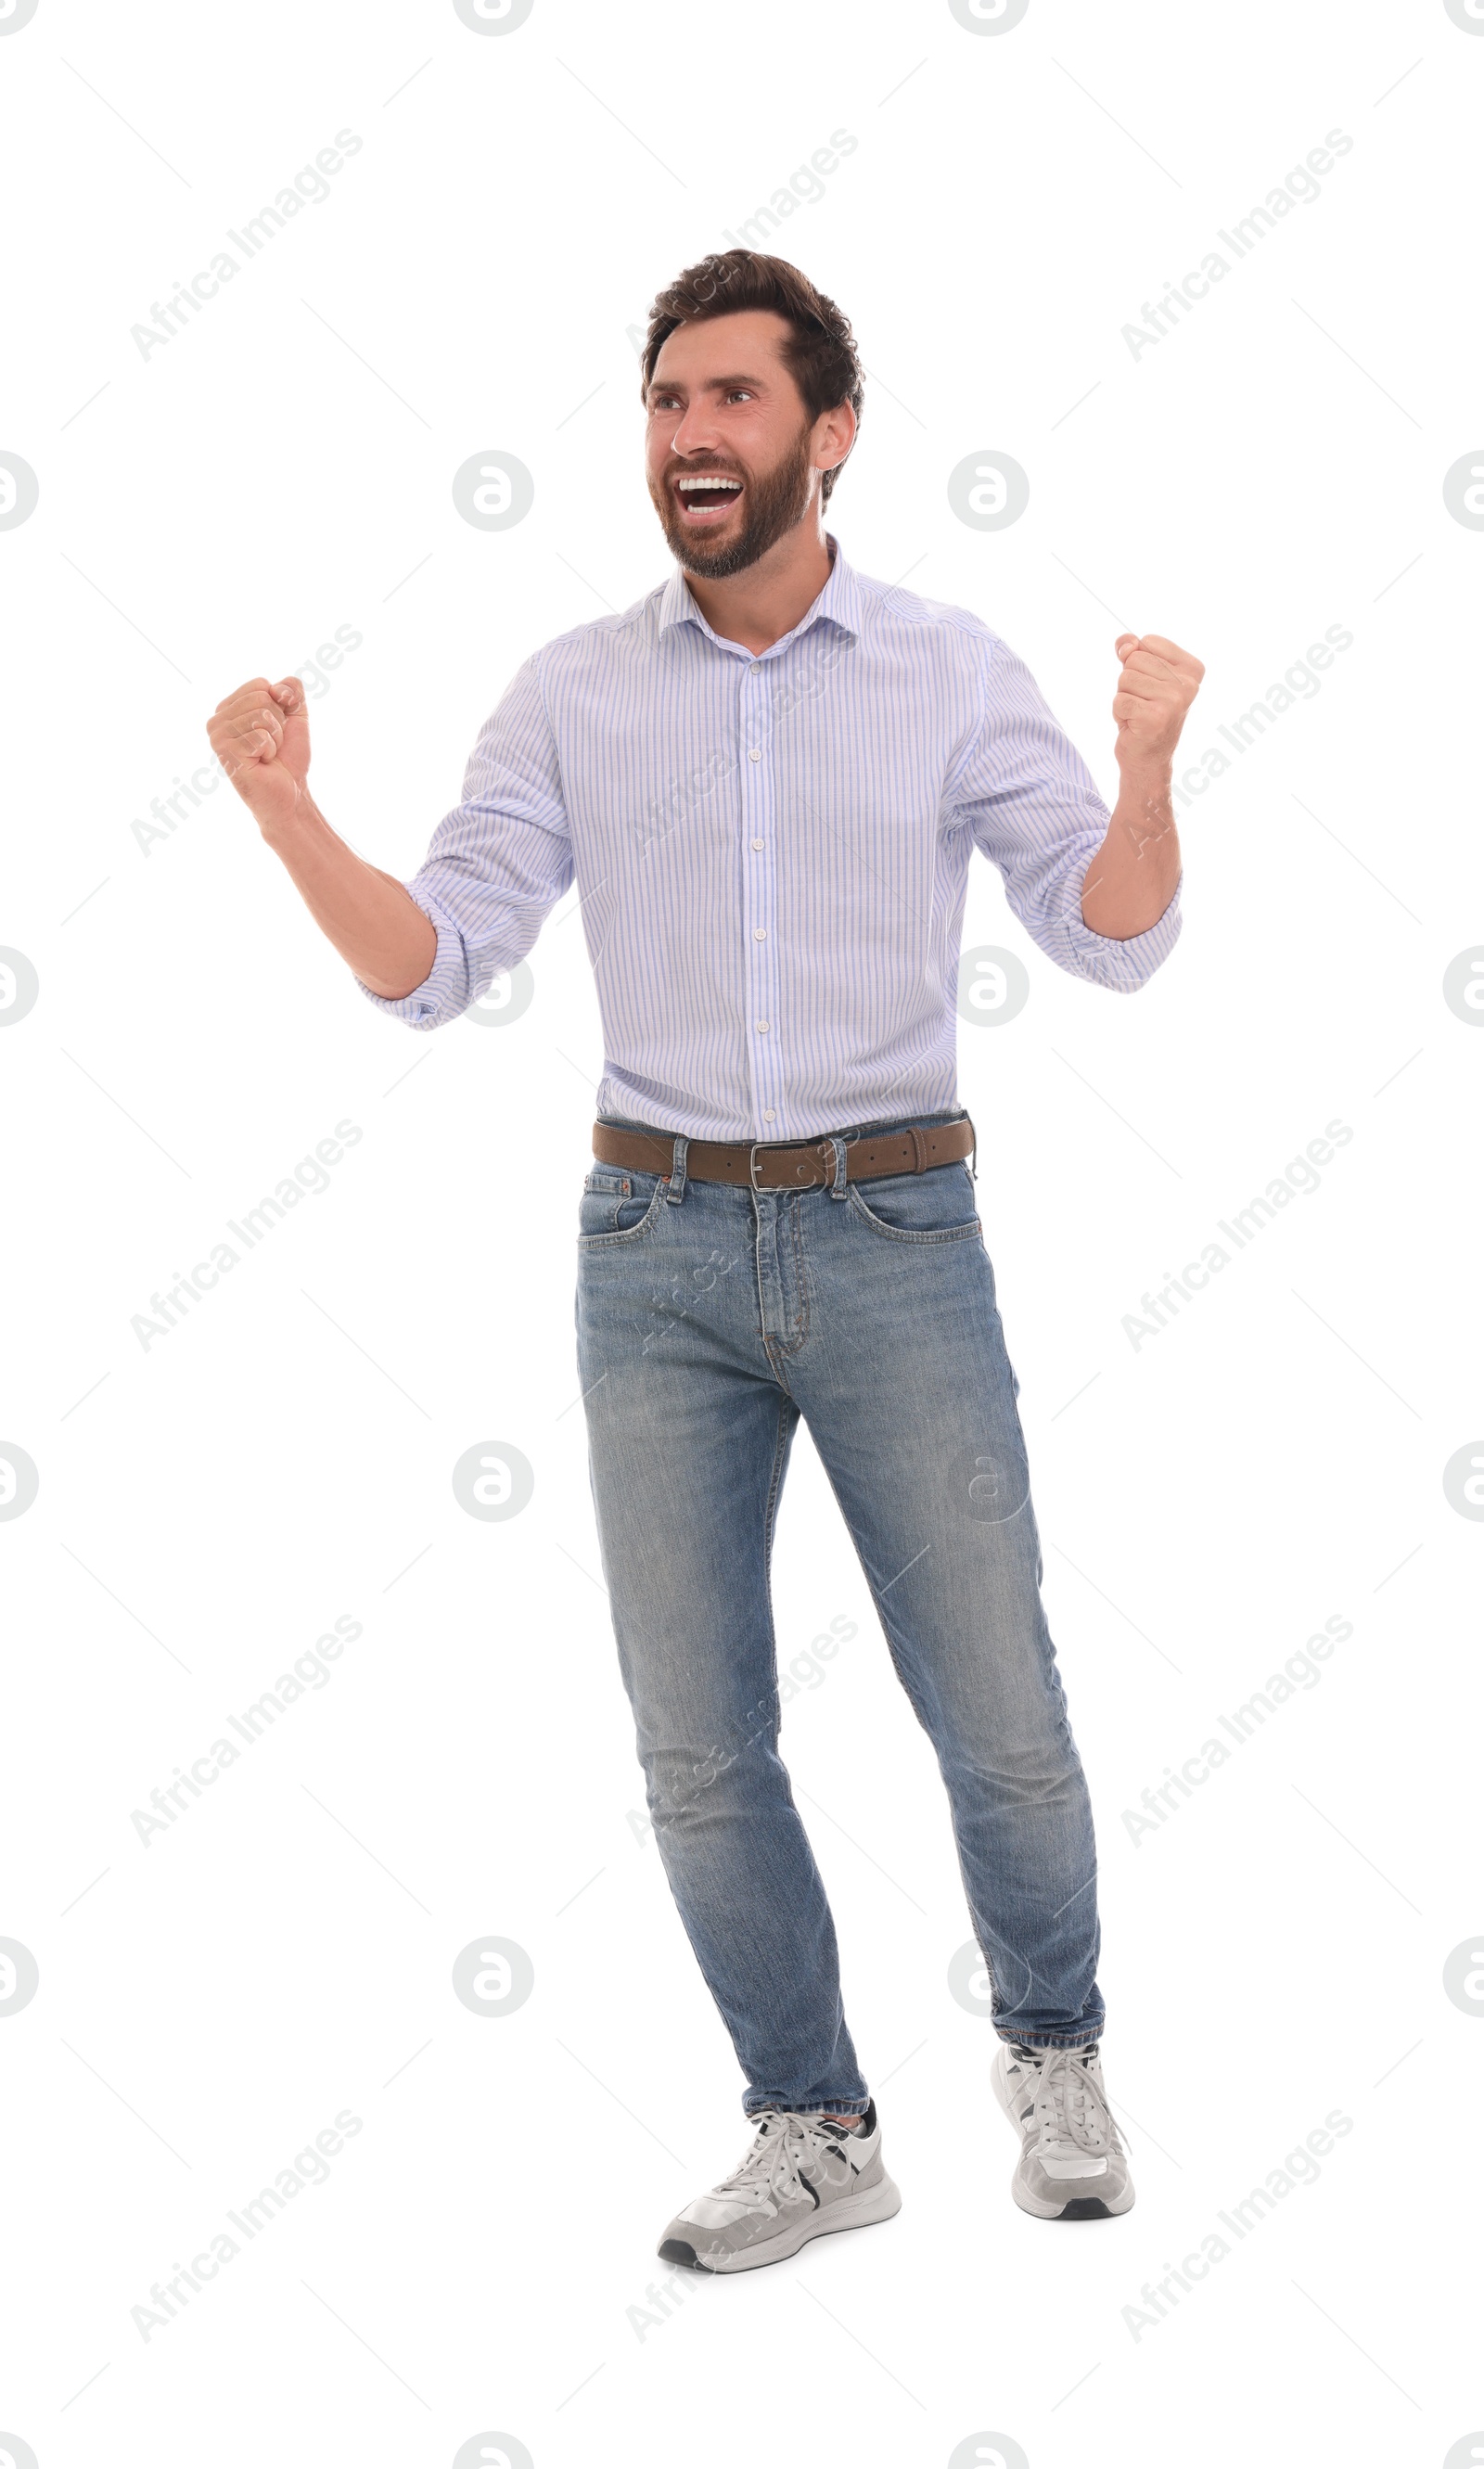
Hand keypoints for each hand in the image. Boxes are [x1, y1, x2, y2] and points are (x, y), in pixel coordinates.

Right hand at [207, 675, 312, 834]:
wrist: (291, 791)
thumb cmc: (288, 756)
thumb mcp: (296, 714)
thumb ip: (292, 689)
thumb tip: (277, 689)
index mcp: (228, 707)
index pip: (260, 684)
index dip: (279, 706)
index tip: (274, 730)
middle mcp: (217, 720)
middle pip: (261, 697)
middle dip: (278, 722)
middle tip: (270, 745)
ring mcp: (217, 735)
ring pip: (261, 715)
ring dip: (275, 738)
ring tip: (265, 755)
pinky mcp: (225, 751)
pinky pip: (260, 735)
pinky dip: (270, 750)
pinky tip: (261, 763)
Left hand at [1111, 633, 1203, 772]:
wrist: (1148, 759)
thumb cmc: (1145, 713)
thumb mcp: (1142, 674)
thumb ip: (1133, 650)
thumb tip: (1126, 643)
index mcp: (1192, 669)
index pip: (1148, 642)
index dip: (1137, 663)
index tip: (1150, 686)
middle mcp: (1188, 684)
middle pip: (1134, 660)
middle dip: (1129, 682)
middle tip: (1142, 703)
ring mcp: (1174, 701)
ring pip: (1125, 679)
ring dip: (1124, 698)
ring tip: (1138, 714)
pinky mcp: (1155, 717)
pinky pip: (1119, 701)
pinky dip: (1119, 713)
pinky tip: (1134, 725)